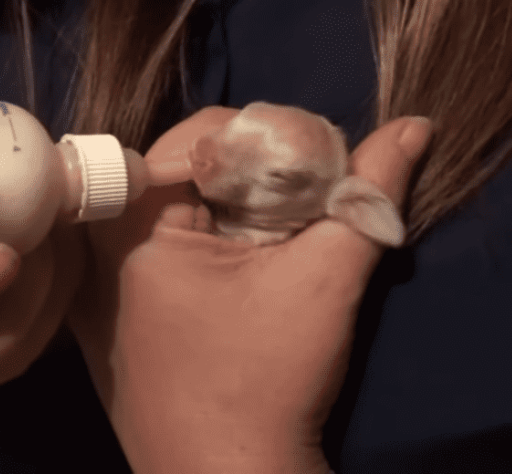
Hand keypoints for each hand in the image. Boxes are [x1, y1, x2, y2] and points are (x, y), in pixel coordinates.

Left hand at [67, 106, 431, 472]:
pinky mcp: (107, 312)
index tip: (317, 172)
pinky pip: (158, 243)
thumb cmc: (267, 384)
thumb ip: (369, 194)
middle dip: (256, 172)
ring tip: (283, 231)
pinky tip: (248, 263)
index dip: (271, 140)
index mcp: (128, 224)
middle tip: (307, 199)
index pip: (203, 135)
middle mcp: (96, 245)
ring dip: (236, 205)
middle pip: (186, 165)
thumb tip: (415, 125)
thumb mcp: (323, 281)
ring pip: (176, 203)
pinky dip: (209, 238)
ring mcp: (95, 282)